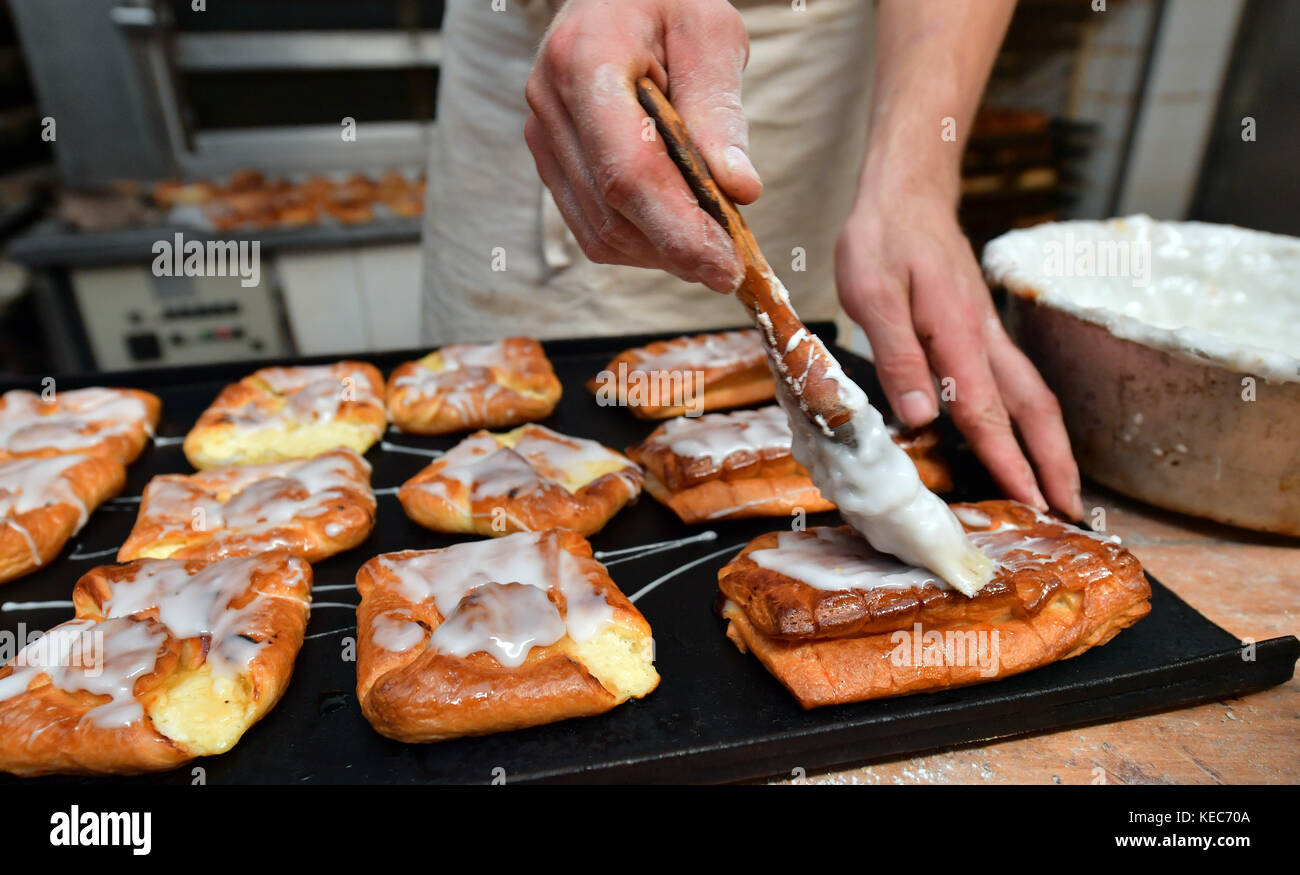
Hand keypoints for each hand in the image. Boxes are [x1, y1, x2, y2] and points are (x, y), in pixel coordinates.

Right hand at [524, 0, 759, 292]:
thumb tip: (738, 190)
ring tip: (712, 242)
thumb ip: (720, 110)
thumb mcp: (711, 33)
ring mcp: (542, 133)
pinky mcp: (550, 157)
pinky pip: (592, 224)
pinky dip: (640, 241)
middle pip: (613, 211)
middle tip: (735, 264)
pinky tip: (679, 228)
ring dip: (660, 251)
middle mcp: (550, 102)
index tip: (727, 268)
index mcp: (585, 62)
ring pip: (600, 231)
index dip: (679, 230)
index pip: (629, 171)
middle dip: (678, 248)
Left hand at [835, 189, 1083, 517]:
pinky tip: (1024, 437)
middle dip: (1054, 463)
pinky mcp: (980, 328)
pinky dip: (1029, 417)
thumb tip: (921, 419)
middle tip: (1071, 511)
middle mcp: (984, 338)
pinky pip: (1015, 380)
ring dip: (1050, 443)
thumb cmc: (882, 240)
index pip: (988, 413)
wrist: (906, 192)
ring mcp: (987, 332)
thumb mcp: (872, 295)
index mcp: (957, 335)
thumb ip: (898, 357)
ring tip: (1060, 486)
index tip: (1032, 502)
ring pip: (1032, 395)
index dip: (1010, 462)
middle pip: (1033, 409)